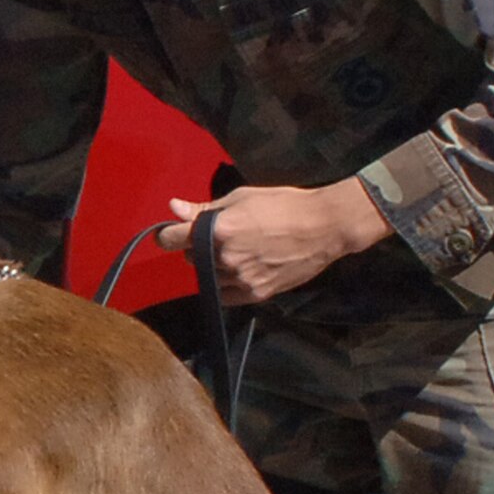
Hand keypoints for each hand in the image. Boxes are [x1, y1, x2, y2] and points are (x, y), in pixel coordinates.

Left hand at [156, 177, 388, 304]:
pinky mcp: (256, 294)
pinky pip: (225, 295)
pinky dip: (225, 284)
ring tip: (237, 252)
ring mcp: (240, 279)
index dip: (168, 235)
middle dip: (198, 248)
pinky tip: (241, 269)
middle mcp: (225, 257)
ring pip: (207, 278)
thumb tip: (174, 208)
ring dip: (213, 267)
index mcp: (219, 229)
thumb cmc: (284, 205)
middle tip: (220, 236)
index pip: (173, 238)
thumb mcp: (242, 198)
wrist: (324, 227)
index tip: (171, 234)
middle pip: (191, 258)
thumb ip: (205, 208)